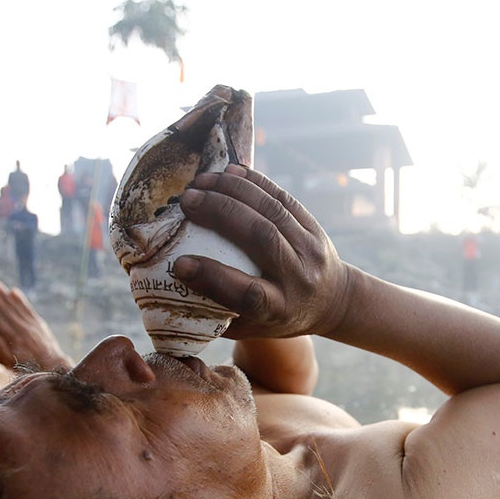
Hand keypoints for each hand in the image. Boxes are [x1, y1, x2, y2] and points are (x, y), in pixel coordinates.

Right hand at [0, 280, 70, 369]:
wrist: (52, 368)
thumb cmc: (25, 367)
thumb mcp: (6, 362)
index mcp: (11, 339)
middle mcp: (21, 329)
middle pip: (5, 310)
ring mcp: (31, 325)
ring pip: (15, 307)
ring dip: (5, 294)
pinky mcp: (39, 324)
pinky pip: (28, 309)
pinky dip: (21, 300)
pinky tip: (14, 291)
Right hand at [175, 166, 352, 339]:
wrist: (332, 301)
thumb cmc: (276, 317)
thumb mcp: (249, 326)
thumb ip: (214, 313)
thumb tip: (167, 289)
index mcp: (279, 309)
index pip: (248, 293)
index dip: (213, 277)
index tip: (180, 264)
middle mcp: (299, 278)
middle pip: (261, 238)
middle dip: (221, 214)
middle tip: (186, 201)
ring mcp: (310, 249)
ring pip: (272, 211)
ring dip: (233, 191)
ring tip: (200, 182)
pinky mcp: (314, 227)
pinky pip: (283, 198)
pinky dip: (255, 182)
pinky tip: (229, 172)